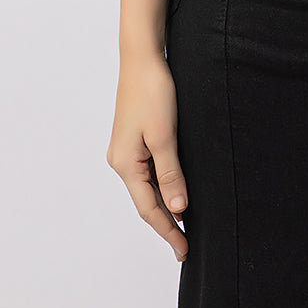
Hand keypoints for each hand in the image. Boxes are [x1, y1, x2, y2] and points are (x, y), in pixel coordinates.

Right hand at [107, 51, 188, 263]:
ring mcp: (125, 149)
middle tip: (186, 244)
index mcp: (126, 164)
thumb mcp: (165, 136)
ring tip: (184, 223)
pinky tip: (175, 190)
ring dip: (165, 204)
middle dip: (166, 223)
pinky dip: (162, 185)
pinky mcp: (133, 138)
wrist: (142, 57)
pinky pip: (148, 170)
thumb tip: (178, 208)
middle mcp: (121, 160)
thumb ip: (171, 174)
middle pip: (145, 201)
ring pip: (147, 186)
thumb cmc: (152, 92)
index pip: (149, 209)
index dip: (168, 231)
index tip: (184, 250)